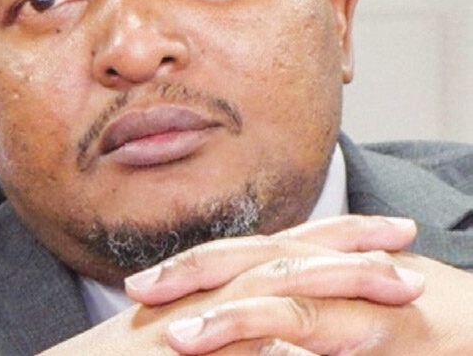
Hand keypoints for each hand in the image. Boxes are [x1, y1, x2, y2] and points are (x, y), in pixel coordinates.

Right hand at [39, 216, 422, 354]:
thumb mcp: (188, 342)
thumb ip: (234, 334)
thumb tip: (279, 337)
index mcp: (210, 291)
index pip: (277, 253)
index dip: (329, 238)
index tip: (382, 234)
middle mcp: (203, 295)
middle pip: (283, 254)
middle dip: (348, 242)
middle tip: (404, 232)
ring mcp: (189, 320)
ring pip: (268, 285)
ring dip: (333, 278)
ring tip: (394, 279)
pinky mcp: (172, 347)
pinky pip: (234, 335)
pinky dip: (273, 337)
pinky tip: (320, 343)